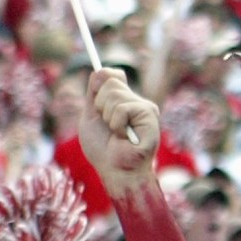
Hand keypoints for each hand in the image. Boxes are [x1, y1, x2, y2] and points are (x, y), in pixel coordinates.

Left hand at [80, 69, 161, 194]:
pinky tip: (124, 137)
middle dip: (100, 105)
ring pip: (114, 94)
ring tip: (117, 134)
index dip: (99, 84)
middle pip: (109, 81)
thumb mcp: (91, 116)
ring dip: (108, 118)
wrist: (116, 171)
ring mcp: (144, 107)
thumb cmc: (104, 150)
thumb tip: (99, 70)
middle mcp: (136, 101)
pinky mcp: (150, 115)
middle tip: (108, 126)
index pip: (110, 74)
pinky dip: (116, 125)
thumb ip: (94, 93)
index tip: (96, 102)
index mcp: (123, 100)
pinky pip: (122, 109)